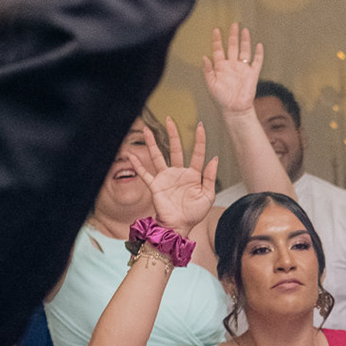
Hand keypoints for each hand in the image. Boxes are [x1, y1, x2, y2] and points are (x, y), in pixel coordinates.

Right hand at [126, 116, 219, 234]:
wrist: (179, 226)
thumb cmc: (194, 213)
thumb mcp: (207, 195)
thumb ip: (210, 177)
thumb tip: (214, 158)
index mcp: (193, 175)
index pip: (197, 154)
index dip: (199, 140)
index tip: (200, 126)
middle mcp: (178, 173)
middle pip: (176, 149)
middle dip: (173, 134)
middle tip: (169, 119)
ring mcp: (166, 178)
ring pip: (158, 156)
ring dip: (151, 144)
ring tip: (146, 130)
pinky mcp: (155, 186)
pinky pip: (145, 173)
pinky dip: (138, 165)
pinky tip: (131, 155)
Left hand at [203, 24, 263, 118]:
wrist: (235, 109)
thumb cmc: (221, 98)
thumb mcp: (210, 84)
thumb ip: (208, 70)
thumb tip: (204, 56)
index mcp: (221, 67)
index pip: (219, 50)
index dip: (217, 40)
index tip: (216, 30)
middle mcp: (232, 65)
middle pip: (233, 46)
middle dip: (233, 35)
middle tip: (234, 24)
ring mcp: (243, 69)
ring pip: (245, 51)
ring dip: (245, 41)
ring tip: (245, 30)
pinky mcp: (252, 74)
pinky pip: (257, 62)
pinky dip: (259, 54)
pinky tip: (259, 45)